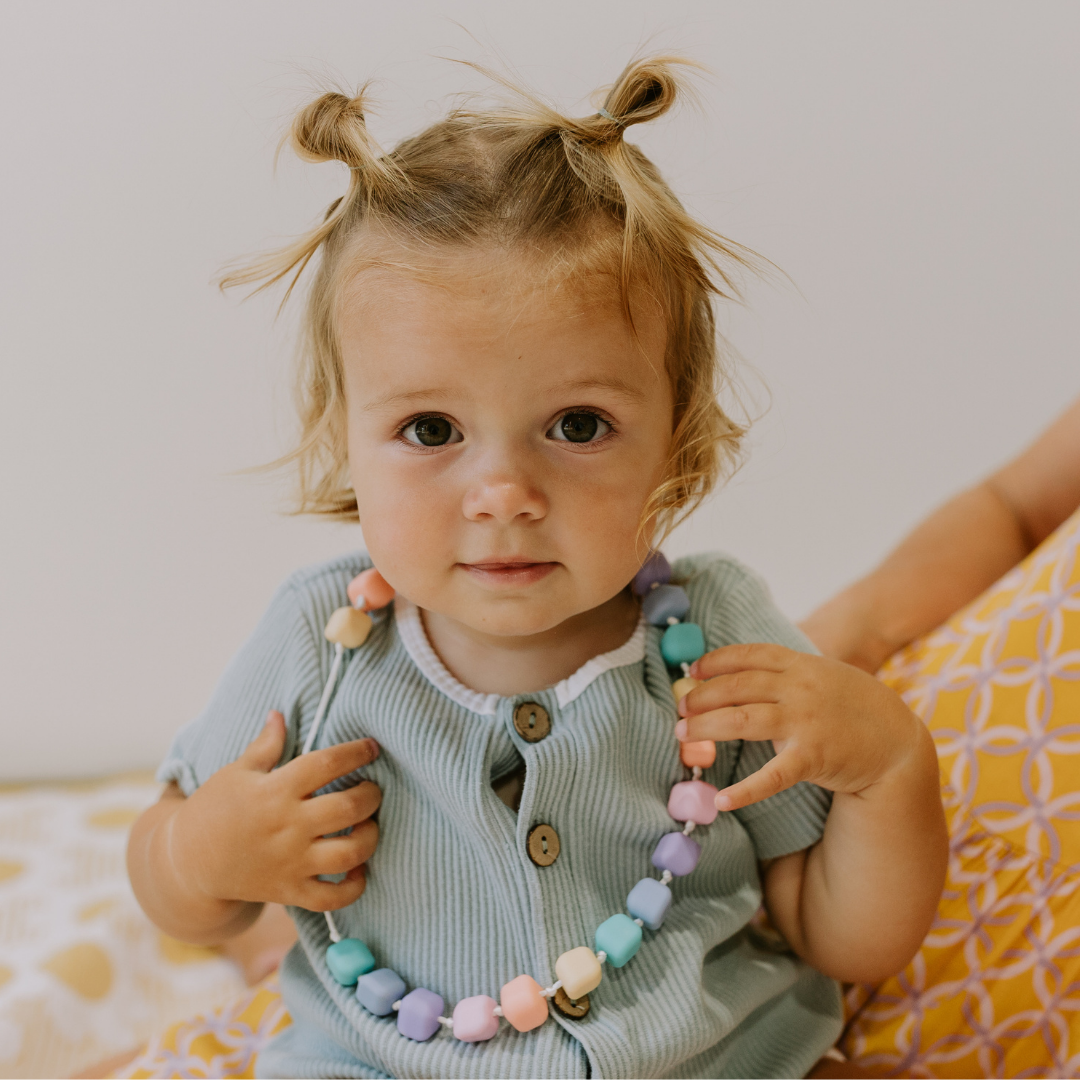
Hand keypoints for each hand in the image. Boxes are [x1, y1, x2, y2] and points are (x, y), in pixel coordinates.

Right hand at [168, 711, 380, 911]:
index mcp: (275, 791)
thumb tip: (279, 714)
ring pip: (349, 854)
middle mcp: (287, 826)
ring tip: (368, 826)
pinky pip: (333, 897)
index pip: (326, 763)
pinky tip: (357, 868)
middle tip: (372, 789)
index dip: (355, 752)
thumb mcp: (236, 772)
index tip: (371, 748)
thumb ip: (265, 745)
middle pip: (347, 808)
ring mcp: (290, 862)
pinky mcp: (290, 892)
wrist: (188, 864)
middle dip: (371, 795)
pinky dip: (354, 886)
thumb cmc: (214, 810)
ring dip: (370, 838)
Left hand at [676, 644, 924, 810]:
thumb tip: (742, 674)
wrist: (898, 742)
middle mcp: (799, 688)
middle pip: (736, 686)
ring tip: (681, 736)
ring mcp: (805, 721)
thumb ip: (788, 673)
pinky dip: (745, 789)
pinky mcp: (813, 756)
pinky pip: (771, 775)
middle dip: (701, 696)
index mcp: (800, 665)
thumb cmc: (854, 707)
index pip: (749, 655)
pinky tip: (722, 800)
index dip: (715, 661)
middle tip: (678, 709)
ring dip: (706, 728)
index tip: (692, 671)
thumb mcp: (824, 675)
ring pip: (742, 720)